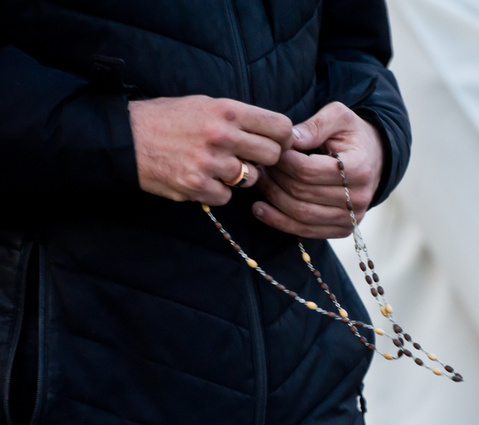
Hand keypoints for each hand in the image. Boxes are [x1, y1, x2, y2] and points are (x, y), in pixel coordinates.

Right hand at [129, 96, 292, 204]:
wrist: (125, 139)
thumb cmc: (168, 119)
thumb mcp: (205, 104)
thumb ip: (239, 118)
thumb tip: (275, 134)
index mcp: (227, 110)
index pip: (280, 127)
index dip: (284, 138)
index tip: (279, 143)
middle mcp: (222, 135)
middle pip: (273, 155)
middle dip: (265, 159)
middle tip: (249, 158)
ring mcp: (210, 163)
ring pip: (251, 179)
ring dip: (240, 177)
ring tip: (218, 166)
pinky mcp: (198, 186)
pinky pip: (227, 196)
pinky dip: (217, 191)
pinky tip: (202, 179)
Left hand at [253, 102, 383, 238]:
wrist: (375, 159)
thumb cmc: (352, 135)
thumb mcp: (338, 117)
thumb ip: (315, 125)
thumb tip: (290, 138)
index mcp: (358, 168)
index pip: (308, 170)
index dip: (283, 161)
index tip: (271, 151)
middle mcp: (358, 198)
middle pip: (302, 193)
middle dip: (275, 178)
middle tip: (261, 165)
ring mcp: (352, 217)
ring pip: (300, 214)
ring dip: (273, 199)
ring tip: (260, 182)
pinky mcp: (343, 230)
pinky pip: (305, 230)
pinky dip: (279, 222)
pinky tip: (260, 210)